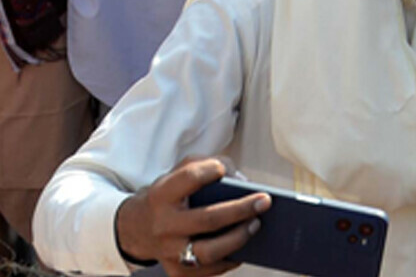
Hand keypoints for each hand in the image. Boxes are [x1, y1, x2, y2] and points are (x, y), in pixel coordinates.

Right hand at [113, 158, 270, 275]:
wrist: (135, 227)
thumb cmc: (169, 195)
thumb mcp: (179, 172)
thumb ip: (208, 165)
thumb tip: (241, 180)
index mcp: (162, 195)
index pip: (187, 180)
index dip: (207, 171)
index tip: (222, 170)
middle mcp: (163, 225)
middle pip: (207, 219)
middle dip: (240, 210)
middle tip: (265, 201)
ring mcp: (169, 252)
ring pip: (208, 252)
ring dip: (238, 238)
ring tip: (256, 224)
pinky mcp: (176, 272)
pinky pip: (209, 271)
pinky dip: (230, 260)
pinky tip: (246, 247)